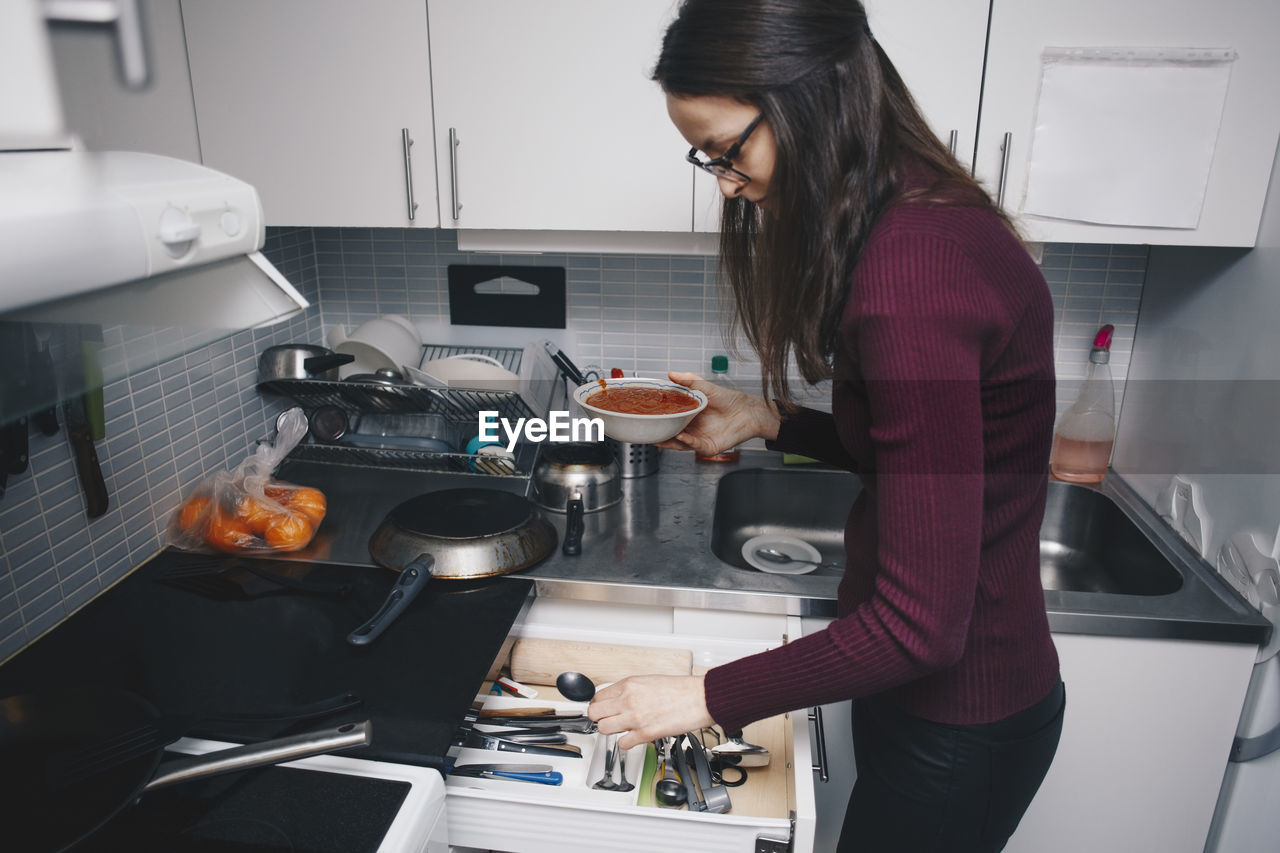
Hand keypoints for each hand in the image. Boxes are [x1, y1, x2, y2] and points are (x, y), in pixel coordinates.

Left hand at [587, 674, 713, 749]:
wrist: (699, 698)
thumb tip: (617, 698)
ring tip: (621, 728)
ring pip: (603, 729)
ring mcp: (635, 718)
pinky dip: (626, 742)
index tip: (602, 709)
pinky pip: (622, 743)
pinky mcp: (645, 734)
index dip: (598, 704)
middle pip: (595, 713)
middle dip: (599, 717)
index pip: (597, 696)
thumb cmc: (680, 689)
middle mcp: (629, 700)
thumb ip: (630, 690)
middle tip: (607, 719)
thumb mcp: (648, 680)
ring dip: (611, 730)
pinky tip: (633, 737)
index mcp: (629, 684)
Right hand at [657, 371, 780, 454]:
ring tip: (658, 437)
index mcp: (688, 416)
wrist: (748, 411)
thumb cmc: (729, 400)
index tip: (646, 416)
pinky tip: (680, 436)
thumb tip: (670, 373)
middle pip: (670, 434)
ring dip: (668, 441)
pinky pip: (694, 446)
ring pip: (679, 444)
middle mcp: (691, 429)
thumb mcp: (704, 387)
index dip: (658, 419)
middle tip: (646, 430)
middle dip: (658, 434)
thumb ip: (687, 380)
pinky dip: (686, 442)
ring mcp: (699, 439)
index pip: (668, 419)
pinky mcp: (708, 446)